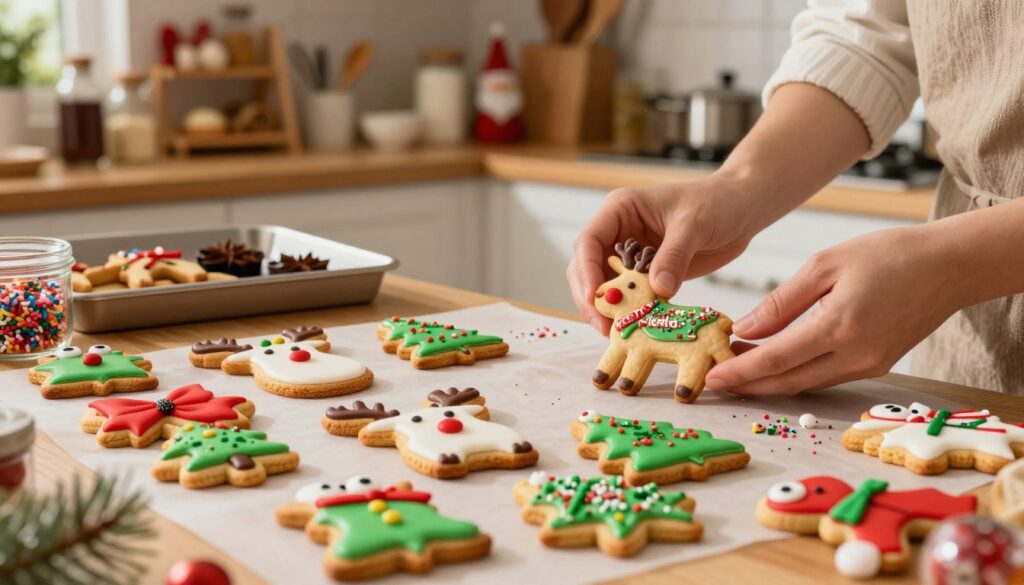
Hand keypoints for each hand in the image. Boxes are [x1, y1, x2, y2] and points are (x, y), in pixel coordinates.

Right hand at [567, 174, 762, 333]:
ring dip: (609, 309)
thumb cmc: (716, 202)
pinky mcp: (647, 272)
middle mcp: (619, 232)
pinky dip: (630, 311)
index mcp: (620, 210)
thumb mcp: (694, 225)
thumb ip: (674, 256)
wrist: (741, 208)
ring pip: (606, 285)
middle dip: (592, 298)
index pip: (589, 242)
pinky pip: (631, 295)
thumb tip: (658, 290)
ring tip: (618, 333)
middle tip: (604, 327)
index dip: (587, 272)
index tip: (595, 299)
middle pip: (588, 268)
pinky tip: (636, 327)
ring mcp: (631, 254)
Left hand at [704, 225, 969, 393]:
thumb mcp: (825, 265)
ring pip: (807, 383)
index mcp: (840, 326)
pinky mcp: (877, 366)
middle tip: (714, 380)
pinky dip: (796, 373)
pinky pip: (826, 376)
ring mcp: (869, 365)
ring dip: (769, 381)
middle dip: (748, 384)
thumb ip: (782, 302)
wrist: (949, 266)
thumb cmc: (888, 254)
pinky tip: (774, 362)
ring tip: (736, 368)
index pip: (777, 359)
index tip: (711, 377)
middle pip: (788, 381)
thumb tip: (745, 329)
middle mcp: (856, 355)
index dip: (740, 372)